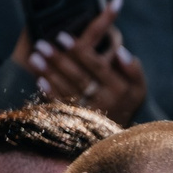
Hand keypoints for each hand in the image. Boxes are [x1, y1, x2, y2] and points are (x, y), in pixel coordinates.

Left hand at [26, 0, 147, 121]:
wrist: (116, 137)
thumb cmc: (124, 102)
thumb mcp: (137, 87)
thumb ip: (133, 69)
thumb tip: (120, 50)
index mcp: (121, 90)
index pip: (99, 67)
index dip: (81, 51)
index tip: (62, 35)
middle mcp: (107, 103)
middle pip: (80, 78)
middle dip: (60, 60)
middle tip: (42, 44)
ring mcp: (91, 115)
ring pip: (68, 91)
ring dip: (50, 73)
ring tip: (35, 56)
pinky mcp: (77, 123)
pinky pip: (62, 106)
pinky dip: (50, 93)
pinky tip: (39, 79)